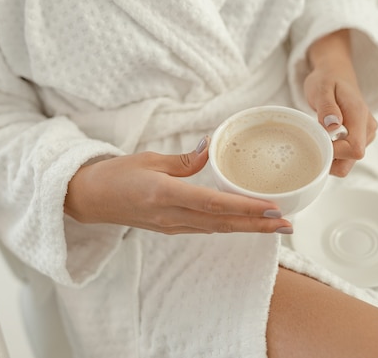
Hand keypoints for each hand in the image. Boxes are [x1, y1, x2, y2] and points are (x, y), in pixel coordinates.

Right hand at [64, 137, 292, 234]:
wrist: (89, 199)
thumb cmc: (115, 175)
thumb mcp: (149, 159)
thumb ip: (183, 160)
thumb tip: (210, 147)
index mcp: (165, 194)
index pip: (213, 203)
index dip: (245, 207)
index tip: (272, 208)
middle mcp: (171, 215)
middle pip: (222, 223)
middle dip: (258, 225)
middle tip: (288, 225)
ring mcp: (171, 226)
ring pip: (217, 229)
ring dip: (247, 228)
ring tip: (275, 226)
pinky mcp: (169, 228)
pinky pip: (205, 229)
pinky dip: (228, 226)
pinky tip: (243, 223)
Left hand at [304, 30, 377, 176]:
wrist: (336, 73)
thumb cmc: (327, 80)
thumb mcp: (322, 88)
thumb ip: (327, 108)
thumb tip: (333, 126)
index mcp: (359, 116)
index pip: (354, 149)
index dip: (334, 153)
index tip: (317, 142)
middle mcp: (368, 128)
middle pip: (353, 159)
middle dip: (332, 159)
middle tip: (314, 143)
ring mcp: (366, 134)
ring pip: (349, 161)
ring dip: (332, 157)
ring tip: (318, 138)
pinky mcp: (360, 137)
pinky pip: (347, 156)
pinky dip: (334, 154)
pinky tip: (323, 140)